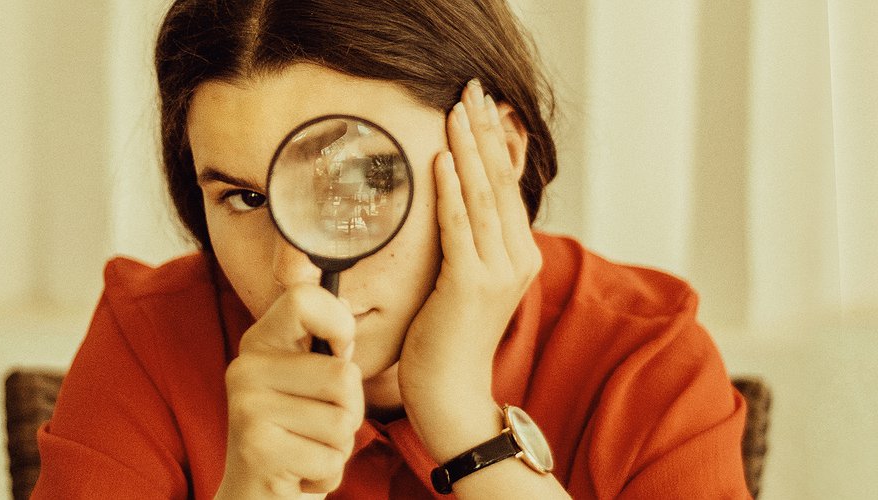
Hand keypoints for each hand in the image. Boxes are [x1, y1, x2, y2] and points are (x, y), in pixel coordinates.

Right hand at [217, 285, 364, 498]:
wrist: (253, 499)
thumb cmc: (294, 438)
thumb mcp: (306, 385)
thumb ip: (324, 346)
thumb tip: (346, 305)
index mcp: (260, 343)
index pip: (304, 299)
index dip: (339, 323)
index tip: (340, 353)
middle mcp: (246, 369)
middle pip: (343, 374)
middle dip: (351, 411)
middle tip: (321, 427)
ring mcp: (247, 409)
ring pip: (343, 420)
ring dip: (339, 447)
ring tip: (308, 450)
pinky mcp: (257, 450)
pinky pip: (332, 460)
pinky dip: (327, 476)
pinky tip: (299, 475)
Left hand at [398, 79, 542, 461]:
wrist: (452, 393)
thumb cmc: (449, 339)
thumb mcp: (469, 283)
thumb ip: (472, 245)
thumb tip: (458, 203)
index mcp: (521, 255)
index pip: (507, 188)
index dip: (493, 143)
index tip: (480, 106)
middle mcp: (518, 259)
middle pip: (500, 182)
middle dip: (483, 132)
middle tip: (471, 90)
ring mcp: (498, 272)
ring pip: (482, 197)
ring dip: (467, 149)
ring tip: (456, 110)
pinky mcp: (471, 285)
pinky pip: (460, 227)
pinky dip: (450, 191)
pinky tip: (440, 160)